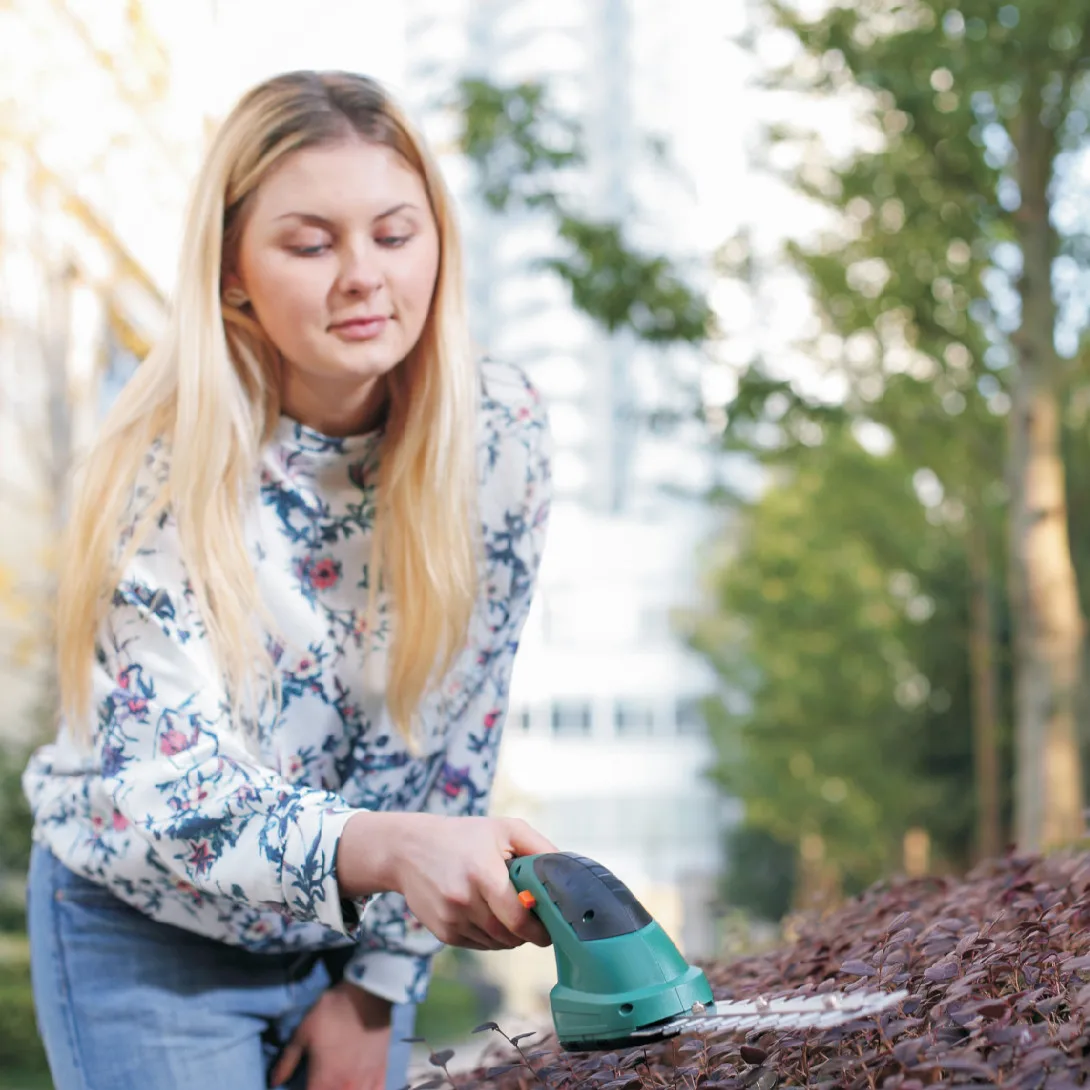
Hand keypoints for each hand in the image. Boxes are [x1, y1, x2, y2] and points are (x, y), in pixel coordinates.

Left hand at [269, 982, 390, 1089]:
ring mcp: (366, 1083)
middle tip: (318, 1082)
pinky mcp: (381, 1073)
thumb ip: (288, 1061)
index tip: (305, 1085)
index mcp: (323, 1082)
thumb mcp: (303, 1033)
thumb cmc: (332, 1013)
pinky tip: (358, 1087)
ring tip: (335, 1083)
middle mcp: (345, 1089)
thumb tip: (274, 1081)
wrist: (367, 995)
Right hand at [393, 814, 557, 950]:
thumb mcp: (503, 829)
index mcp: (483, 873)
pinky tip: (487, 914)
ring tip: (509, 912)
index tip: (551, 929)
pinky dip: (489, 936)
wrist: (408, 849)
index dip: (539, 930)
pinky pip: (478, 944)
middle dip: (527, 933)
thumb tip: (567, 870)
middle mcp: (464, 900)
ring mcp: (451, 919)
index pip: (518, 918)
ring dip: (509, 935)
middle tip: (536, 922)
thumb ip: (539, 848)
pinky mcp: (442, 932)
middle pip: (509, 935)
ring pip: (495, 943)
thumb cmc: (463, 836)